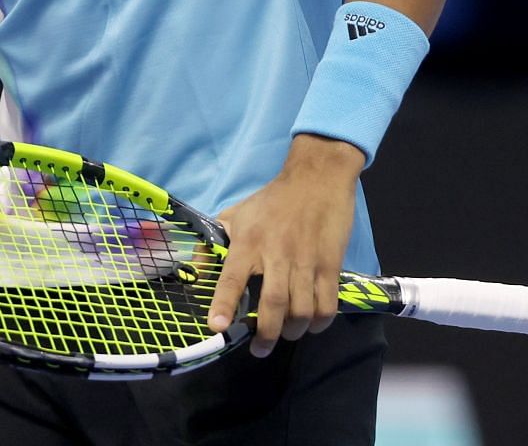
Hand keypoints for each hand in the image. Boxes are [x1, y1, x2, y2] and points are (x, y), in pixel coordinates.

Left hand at [206, 134, 362, 356]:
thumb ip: (215, 243)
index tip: (216, 327)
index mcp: (249, 241)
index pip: (232, 278)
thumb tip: (197, 271)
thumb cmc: (272, 199)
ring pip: (302, 310)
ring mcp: (306, 261)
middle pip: (273, 305)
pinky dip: (320, 322)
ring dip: (293, 331)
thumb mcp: (236, 214)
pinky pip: (327, 304)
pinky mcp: (330, 264)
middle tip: (260, 349)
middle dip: (266, 335)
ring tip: (286, 334)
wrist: (316, 178)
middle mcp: (276, 254)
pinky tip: (312, 324)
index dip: (224, 304)